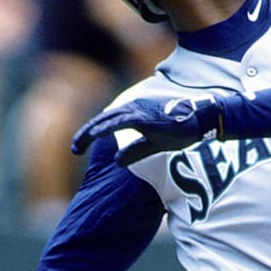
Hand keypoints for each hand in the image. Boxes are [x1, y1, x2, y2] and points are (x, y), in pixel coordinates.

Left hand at [71, 95, 223, 165]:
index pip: (105, 123)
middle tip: (74, 150)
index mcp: (133, 114)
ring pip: (106, 120)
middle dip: (84, 135)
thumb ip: (134, 151)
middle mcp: (132, 109)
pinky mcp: (144, 117)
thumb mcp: (151, 145)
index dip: (89, 135)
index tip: (78, 149)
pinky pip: (119, 122)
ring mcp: (137, 111)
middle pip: (101, 121)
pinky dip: (105, 128)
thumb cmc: (177, 131)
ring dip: (90, 132)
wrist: (197, 123)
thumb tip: (117, 161)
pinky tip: (94, 135)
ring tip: (77, 145)